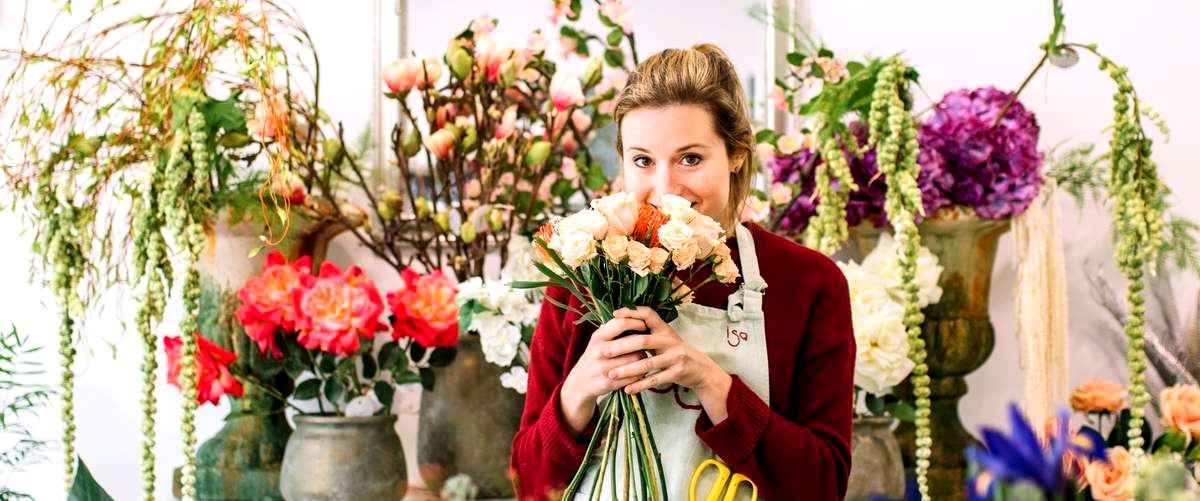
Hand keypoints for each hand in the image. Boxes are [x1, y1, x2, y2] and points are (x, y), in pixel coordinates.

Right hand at [559, 315, 648, 434]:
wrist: (579, 382)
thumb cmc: (595, 356)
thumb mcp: (598, 340)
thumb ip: (613, 329)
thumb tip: (638, 316)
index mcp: (597, 336)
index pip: (621, 323)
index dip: (636, 322)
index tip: (645, 325)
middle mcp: (598, 350)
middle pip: (632, 342)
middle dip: (644, 342)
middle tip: (650, 343)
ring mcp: (603, 367)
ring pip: (635, 359)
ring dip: (644, 358)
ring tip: (645, 357)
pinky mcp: (608, 382)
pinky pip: (633, 376)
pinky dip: (640, 373)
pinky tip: (640, 371)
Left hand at [604, 307, 732, 422]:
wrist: (700, 369)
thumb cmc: (675, 353)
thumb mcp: (665, 339)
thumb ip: (648, 333)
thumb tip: (621, 324)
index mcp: (664, 330)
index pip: (648, 314)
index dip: (632, 312)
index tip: (615, 314)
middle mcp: (670, 340)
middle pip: (643, 341)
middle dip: (622, 347)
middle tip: (604, 352)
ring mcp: (675, 356)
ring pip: (647, 363)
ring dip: (628, 370)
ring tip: (612, 374)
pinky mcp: (677, 372)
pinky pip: (655, 379)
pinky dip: (640, 385)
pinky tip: (628, 389)